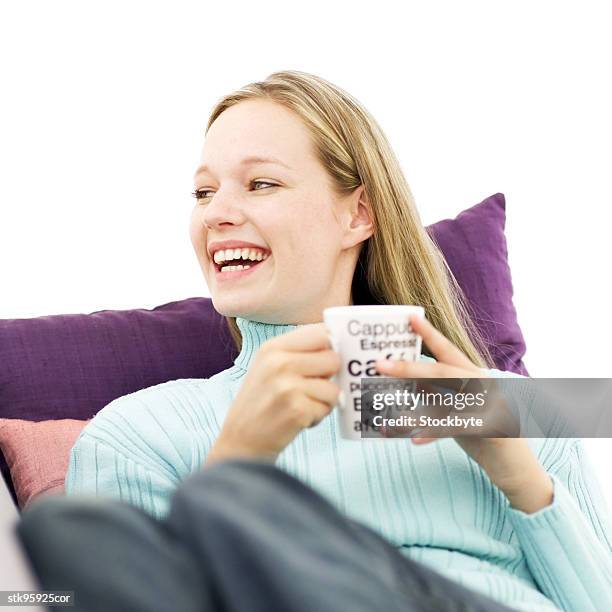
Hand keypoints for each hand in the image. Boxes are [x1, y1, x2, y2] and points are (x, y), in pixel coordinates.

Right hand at [206, 323, 340, 464]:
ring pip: (334, 387)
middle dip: (329, 376)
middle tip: (311, 387)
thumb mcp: (269, 366)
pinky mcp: (297, 410)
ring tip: (301, 405)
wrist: (241, 440)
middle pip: (333, 359)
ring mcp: (288, 387)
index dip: (332, 345)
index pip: (320, 332)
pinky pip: (327, 408)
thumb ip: (299, 352)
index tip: (330, 355)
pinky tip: (298, 418)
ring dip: (323, 400)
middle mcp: (279, 363)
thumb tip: (338, 343)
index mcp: (272, 348)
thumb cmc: (261, 401)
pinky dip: (318, 416)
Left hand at [374, 314, 553, 512]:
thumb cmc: (481, 431)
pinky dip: (434, 433)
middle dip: (409, 368)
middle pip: (442, 372)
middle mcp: (483, 385)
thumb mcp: (457, 404)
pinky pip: (456, 429)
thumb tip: (406, 378)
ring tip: (390, 414)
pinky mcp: (492, 429)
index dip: (429, 334)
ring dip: (415, 409)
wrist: (514, 464)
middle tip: (380, 364)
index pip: (448, 350)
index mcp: (474, 374)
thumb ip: (436, 391)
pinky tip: (414, 439)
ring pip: (446, 402)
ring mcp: (490, 405)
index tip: (410, 318)